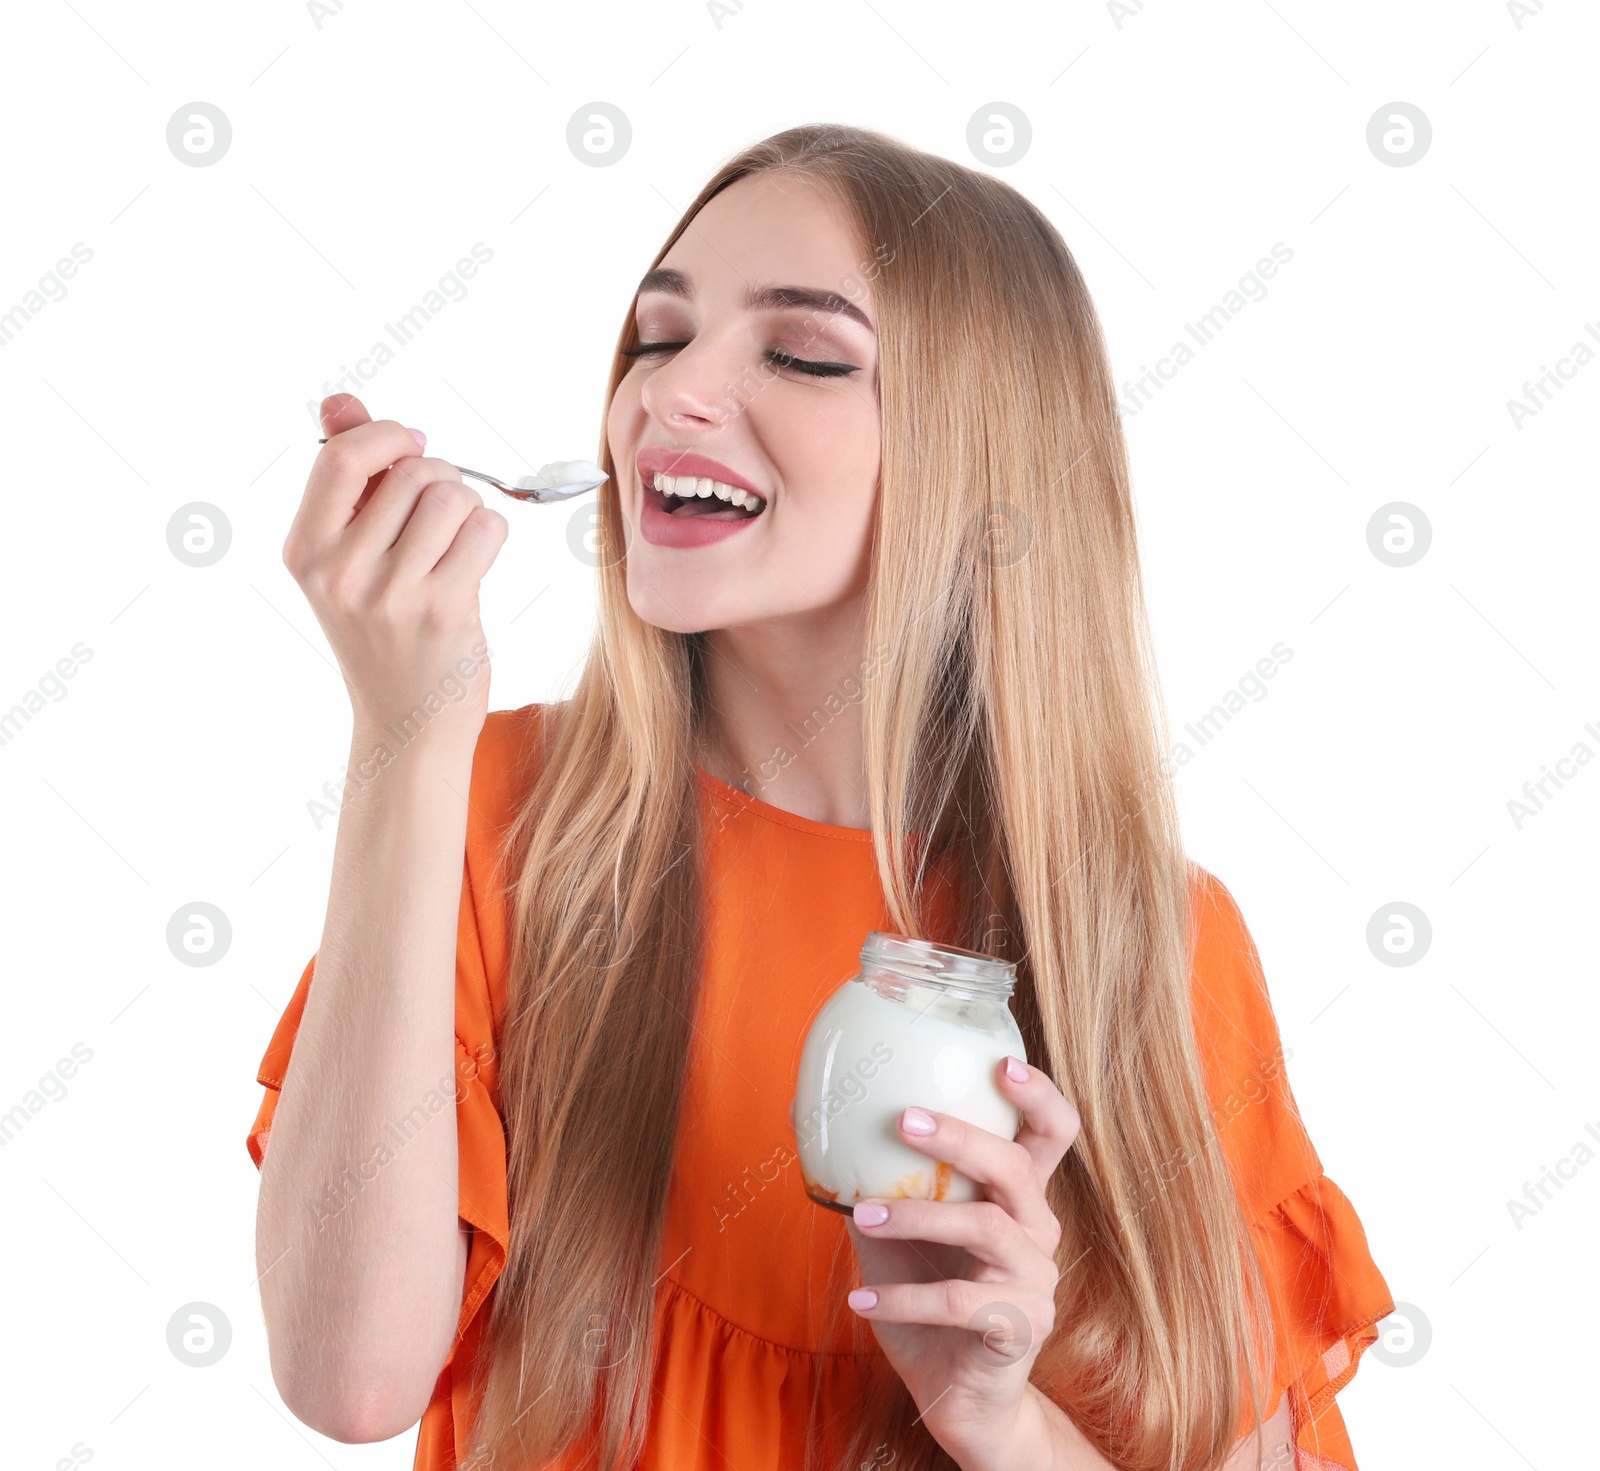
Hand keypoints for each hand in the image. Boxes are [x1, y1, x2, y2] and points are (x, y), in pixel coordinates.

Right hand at [283, 394, 508, 744]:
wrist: (407, 723)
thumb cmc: (382, 630)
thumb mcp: (347, 559)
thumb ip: (347, 477)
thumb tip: (340, 401)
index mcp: (306, 550)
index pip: (344, 456)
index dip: (390, 436)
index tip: (414, 448)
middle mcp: (340, 572)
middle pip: (415, 471)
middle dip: (441, 479)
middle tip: (440, 517)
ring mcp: (390, 594)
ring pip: (454, 496)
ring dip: (469, 508)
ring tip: (456, 542)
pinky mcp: (442, 610)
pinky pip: (485, 529)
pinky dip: (491, 534)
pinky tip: (475, 562)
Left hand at [831, 1057, 1080, 1465]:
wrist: (958, 1397)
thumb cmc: (929, 1299)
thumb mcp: (898, 1235)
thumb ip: (872, 1182)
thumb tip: (807, 1118)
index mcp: (1018, 1197)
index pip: (1051, 1134)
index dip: (1036, 1095)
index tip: (1000, 1062)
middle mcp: (1038, 1229)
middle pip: (1015, 1167)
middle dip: (961, 1137)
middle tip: (905, 1119)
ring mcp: (1036, 1280)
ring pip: (984, 1228)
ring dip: (917, 1215)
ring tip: (864, 1212)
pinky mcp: (1020, 1327)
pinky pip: (959, 1304)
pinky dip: (904, 1298)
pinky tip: (861, 1302)